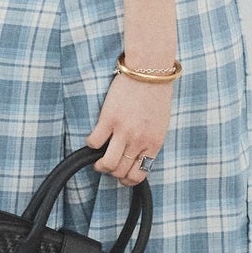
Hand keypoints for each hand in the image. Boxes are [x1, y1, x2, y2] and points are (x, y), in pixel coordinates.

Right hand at [85, 70, 172, 185]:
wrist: (150, 72)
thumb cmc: (157, 96)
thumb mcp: (160, 124)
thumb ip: (150, 142)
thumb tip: (138, 156)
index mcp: (153, 144)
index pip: (139, 174)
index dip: (127, 180)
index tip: (122, 176)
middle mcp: (138, 141)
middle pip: (121, 172)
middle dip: (113, 172)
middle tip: (108, 165)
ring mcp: (123, 131)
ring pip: (107, 164)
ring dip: (100, 165)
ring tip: (98, 159)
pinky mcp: (108, 119)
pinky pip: (94, 142)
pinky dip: (91, 144)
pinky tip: (94, 138)